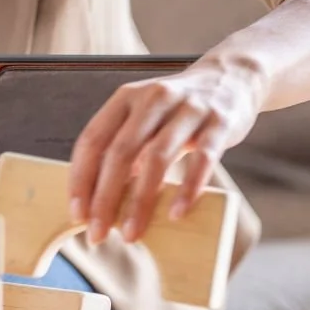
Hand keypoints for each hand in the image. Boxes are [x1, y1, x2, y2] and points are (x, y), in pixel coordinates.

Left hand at [67, 60, 264, 244]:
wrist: (232, 76)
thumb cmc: (178, 108)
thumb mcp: (145, 115)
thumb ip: (124, 147)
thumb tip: (100, 197)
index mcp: (126, 98)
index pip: (92, 139)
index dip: (80, 178)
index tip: (77, 213)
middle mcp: (153, 99)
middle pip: (121, 152)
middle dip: (105, 197)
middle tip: (98, 233)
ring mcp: (188, 109)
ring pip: (157, 157)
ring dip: (141, 200)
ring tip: (132, 233)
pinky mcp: (219, 122)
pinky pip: (202, 159)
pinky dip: (187, 188)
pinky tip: (176, 213)